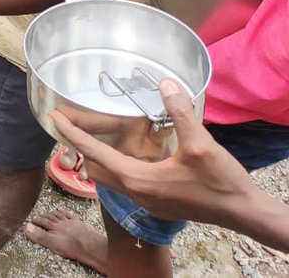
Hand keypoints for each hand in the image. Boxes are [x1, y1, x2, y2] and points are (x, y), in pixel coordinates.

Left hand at [50, 79, 255, 224]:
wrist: (243, 213)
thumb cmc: (220, 182)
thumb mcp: (201, 145)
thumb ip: (180, 113)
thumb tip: (164, 84)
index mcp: (138, 179)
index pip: (94, 153)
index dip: (72, 134)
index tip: (53, 117)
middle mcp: (136, 192)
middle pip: (96, 167)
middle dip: (80, 147)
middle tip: (70, 124)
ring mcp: (146, 201)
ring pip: (110, 178)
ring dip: (99, 158)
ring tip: (92, 137)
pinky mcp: (158, 203)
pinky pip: (126, 183)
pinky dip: (117, 166)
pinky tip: (128, 154)